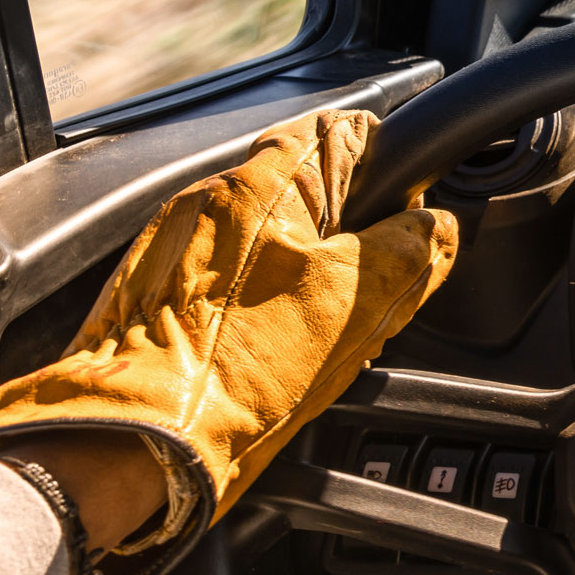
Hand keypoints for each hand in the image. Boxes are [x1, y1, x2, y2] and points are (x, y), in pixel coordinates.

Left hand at [0, 109, 457, 574]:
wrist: (138, 442)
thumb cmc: (234, 375)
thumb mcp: (358, 305)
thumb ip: (413, 250)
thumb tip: (436, 228)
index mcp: (263, 184)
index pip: (348, 131)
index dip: (391, 168)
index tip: (404, 210)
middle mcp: (209, 200)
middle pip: (309, 190)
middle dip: (347, 236)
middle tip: (361, 291)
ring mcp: (174, 244)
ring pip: (270, 238)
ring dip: (301, 272)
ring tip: (310, 331)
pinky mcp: (153, 289)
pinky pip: (228, 278)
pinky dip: (257, 304)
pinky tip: (266, 351)